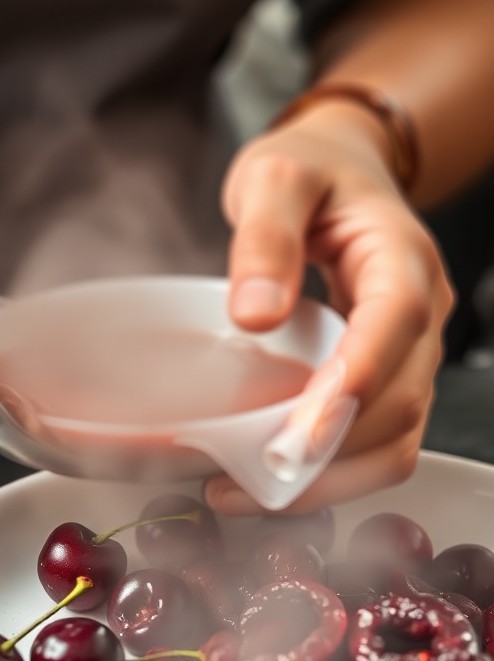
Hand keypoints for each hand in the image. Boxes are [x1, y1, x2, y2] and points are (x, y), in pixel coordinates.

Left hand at [205, 98, 453, 512]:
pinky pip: (374, 439)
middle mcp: (419, 315)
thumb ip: (265, 237)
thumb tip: (255, 315)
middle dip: (328, 454)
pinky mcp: (382, 376)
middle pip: (399, 404)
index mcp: (401, 259)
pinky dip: (329, 469)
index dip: (352, 388)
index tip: (296, 438)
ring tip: (241, 493)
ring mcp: (406, 353)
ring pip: (394, 439)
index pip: (394, 329)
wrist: (338, 166)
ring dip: (327, 478)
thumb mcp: (275, 178)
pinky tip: (268, 478)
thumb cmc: (310, 170)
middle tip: (242, 482)